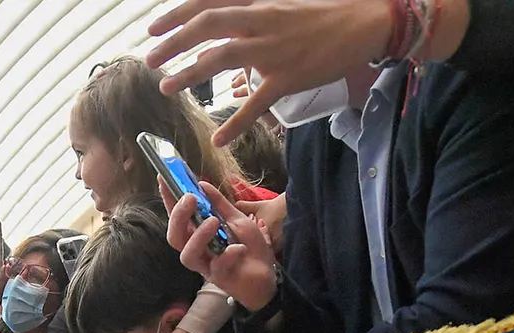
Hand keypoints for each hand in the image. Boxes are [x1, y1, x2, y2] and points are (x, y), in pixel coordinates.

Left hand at [145, 0, 406, 145]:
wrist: (363, 22)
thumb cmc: (323, 13)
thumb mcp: (281, 4)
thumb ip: (251, 10)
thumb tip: (222, 24)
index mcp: (258, 1)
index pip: (208, 3)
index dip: (176, 15)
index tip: (152, 27)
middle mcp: (261, 21)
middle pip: (207, 27)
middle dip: (173, 44)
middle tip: (150, 59)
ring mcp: (274, 50)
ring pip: (220, 60)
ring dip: (189, 75)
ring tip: (167, 88)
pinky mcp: (289, 78)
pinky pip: (255, 103)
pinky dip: (235, 123)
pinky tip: (219, 137)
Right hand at [162, 179, 277, 312]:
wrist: (268, 276)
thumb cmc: (250, 249)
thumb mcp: (237, 219)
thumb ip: (219, 204)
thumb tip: (202, 184)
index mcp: (198, 234)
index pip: (177, 215)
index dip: (168, 198)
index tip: (163, 177)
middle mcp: (196, 249)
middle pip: (174, 236)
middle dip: (178, 216)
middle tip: (191, 198)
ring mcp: (206, 265)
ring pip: (187, 254)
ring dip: (198, 236)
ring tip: (214, 222)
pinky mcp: (219, 277)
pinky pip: (217, 266)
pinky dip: (228, 254)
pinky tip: (239, 248)